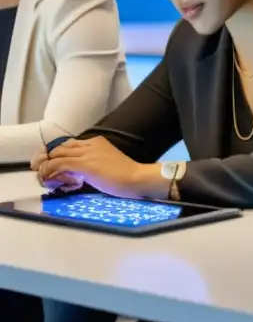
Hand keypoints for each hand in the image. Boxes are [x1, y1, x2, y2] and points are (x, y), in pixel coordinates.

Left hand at [36, 138, 154, 198]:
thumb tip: (77, 173)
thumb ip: (92, 163)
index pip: (70, 144)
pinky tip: (50, 179)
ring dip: (48, 166)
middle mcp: (91, 144)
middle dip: (51, 159)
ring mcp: (87, 153)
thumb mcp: (107, 163)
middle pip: (61, 147)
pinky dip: (50, 171)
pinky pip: (59, 164)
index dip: (60, 155)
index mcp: (98, 142)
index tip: (55, 167)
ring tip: (46, 177)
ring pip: (57, 154)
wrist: (136, 178)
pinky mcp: (84, 164)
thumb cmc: (126, 175)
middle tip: (47, 173)